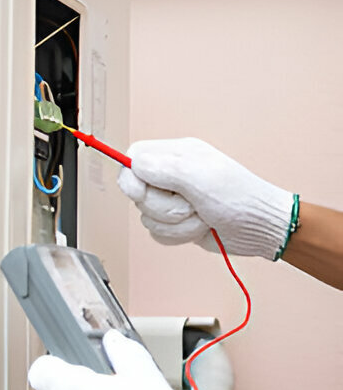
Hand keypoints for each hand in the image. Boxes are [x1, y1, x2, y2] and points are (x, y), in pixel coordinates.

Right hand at [118, 138, 293, 258]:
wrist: (260, 228)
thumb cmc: (239, 199)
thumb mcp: (199, 177)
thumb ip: (161, 168)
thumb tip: (133, 165)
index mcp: (177, 154)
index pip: (134, 157)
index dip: (130, 177)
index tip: (140, 193)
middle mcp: (172, 175)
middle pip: (137, 192)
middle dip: (162, 206)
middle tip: (190, 204)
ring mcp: (173, 199)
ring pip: (146, 216)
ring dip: (175, 223)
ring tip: (201, 215)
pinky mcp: (176, 222)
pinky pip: (156, 232)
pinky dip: (178, 235)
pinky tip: (199, 227)